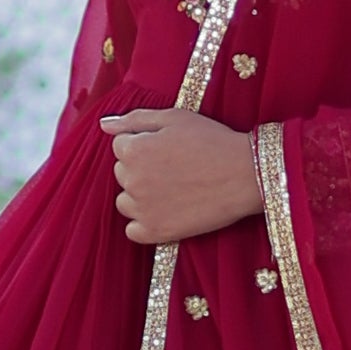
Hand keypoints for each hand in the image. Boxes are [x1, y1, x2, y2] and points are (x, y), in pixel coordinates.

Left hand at [102, 107, 263, 246]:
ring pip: (125, 202)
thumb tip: (104, 125)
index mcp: (133, 150)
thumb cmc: (212, 141)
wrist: (245, 174)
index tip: (168, 148)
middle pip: (122, 174)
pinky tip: (166, 212)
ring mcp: (142, 209)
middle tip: (174, 167)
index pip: (120, 147)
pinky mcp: (156, 232)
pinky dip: (144, 224)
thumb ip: (134, 119)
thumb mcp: (174, 117)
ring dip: (140, 196)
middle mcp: (131, 180)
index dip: (144, 144)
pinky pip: (133, 231)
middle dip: (141, 169)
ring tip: (172, 189)